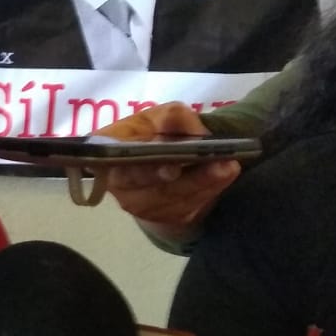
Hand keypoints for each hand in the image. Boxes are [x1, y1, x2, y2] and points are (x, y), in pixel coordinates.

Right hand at [99, 102, 240, 232]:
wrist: (156, 163)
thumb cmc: (154, 133)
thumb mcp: (162, 116)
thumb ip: (173, 117)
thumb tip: (192, 130)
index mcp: (107, 149)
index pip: (119, 161)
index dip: (145, 168)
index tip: (173, 166)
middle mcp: (116, 182)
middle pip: (152, 186)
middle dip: (186, 178)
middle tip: (217, 165)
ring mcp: (138, 205)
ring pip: (173, 198)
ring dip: (204, 184)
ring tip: (229, 168)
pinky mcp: (161, 219)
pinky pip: (185, 209)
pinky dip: (208, 193)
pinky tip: (224, 178)